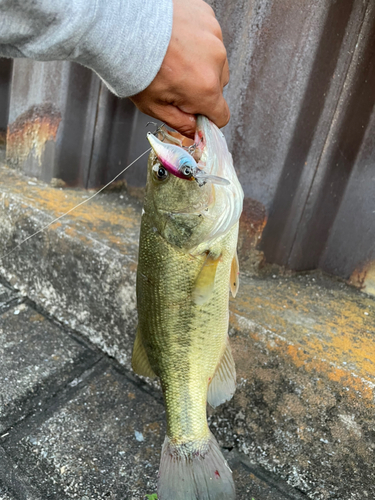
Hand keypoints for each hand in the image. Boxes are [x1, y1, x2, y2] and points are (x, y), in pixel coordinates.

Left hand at [130, 0, 229, 137]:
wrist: (120, 25)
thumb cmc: (133, 65)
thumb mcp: (154, 106)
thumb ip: (181, 123)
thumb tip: (195, 132)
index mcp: (205, 88)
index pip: (221, 115)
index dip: (206, 118)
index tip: (193, 113)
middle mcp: (215, 61)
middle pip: (218, 87)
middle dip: (201, 89)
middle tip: (175, 82)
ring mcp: (213, 35)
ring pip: (214, 61)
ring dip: (200, 64)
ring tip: (173, 59)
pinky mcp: (206, 15)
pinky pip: (208, 36)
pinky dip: (195, 41)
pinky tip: (175, 41)